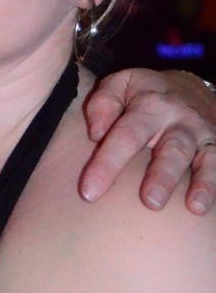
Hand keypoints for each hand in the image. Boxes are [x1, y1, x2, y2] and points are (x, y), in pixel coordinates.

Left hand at [81, 68, 215, 213]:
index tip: (89, 192)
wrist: (191, 87)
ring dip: (196, 184)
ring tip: (191, 206)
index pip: (125, 136)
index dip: (107, 163)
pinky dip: (212, 186)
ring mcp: (200, 134)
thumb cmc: (145, 94)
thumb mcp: (120, 85)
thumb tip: (95, 133)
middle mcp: (178, 120)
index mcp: (149, 104)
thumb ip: (102, 103)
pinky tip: (200, 207)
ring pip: (200, 159)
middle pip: (169, 150)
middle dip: (160, 176)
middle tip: (149, 201)